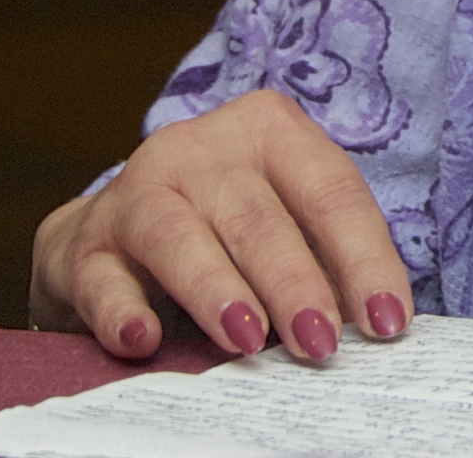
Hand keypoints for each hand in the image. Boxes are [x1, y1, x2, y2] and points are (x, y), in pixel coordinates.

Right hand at [29, 89, 411, 363]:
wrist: (112, 233)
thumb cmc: (225, 229)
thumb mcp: (284, 221)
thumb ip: (325, 260)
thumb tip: (376, 324)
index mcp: (269, 130)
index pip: (330, 191)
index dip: (365, 258)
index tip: (388, 321)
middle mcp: (201, 148)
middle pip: (258, 217)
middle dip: (295, 283)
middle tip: (322, 343)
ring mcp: (136, 191)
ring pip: (179, 237)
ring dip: (217, 290)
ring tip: (249, 340)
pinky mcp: (84, 243)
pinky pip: (102, 278)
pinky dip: (122, 310)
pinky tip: (144, 339)